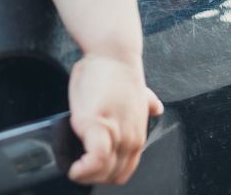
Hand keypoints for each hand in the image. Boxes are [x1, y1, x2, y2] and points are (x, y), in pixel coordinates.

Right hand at [67, 53, 164, 185]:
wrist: (112, 52)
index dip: (104, 175)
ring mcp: (115, 133)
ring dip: (86, 175)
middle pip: (114, 177)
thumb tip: (156, 107)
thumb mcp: (138, 94)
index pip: (124, 171)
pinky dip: (83, 168)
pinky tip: (74, 166)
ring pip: (104, 172)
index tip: (88, 170)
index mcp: (137, 135)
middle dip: (93, 178)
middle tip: (77, 168)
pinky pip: (95, 159)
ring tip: (73, 167)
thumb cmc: (115, 71)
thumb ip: (147, 104)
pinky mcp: (96, 125)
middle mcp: (130, 139)